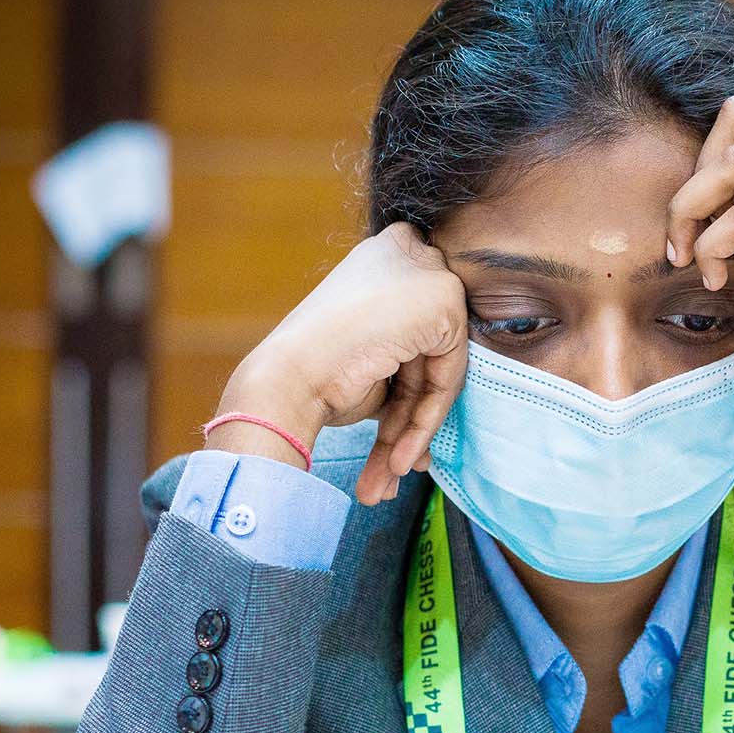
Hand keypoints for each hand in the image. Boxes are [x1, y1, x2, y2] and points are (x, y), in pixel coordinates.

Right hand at [210, 222, 468, 504]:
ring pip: (436, 371)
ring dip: (408, 433)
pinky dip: (424, 423)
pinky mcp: (445, 301)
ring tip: (383, 480)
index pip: (417, 330)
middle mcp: (409, 252)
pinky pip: (448, 377)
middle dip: (406, 419)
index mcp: (386, 254)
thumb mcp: (369, 350)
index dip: (406, 391)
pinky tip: (398, 461)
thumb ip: (407, 356)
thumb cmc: (311, 370)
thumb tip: (434, 398)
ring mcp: (429, 272)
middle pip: (427, 354)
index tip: (392, 442)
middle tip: (390, 467)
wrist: (285, 378)